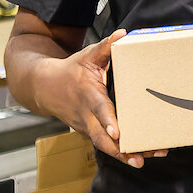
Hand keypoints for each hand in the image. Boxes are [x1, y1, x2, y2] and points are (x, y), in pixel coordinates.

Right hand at [39, 29, 167, 168]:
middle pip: (102, 138)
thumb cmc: (71, 70)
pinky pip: (106, 145)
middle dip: (121, 149)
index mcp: (87, 95)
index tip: (117, 132)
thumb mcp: (87, 55)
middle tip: (141, 157)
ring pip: (105, 146)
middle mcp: (86, 116)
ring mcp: (87, 127)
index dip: (108, 121)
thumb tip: (123, 34)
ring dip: (125, 155)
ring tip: (146, 158)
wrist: (45, 88)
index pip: (99, 109)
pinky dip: (121, 152)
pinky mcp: (90, 133)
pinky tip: (143, 155)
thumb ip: (106, 46)